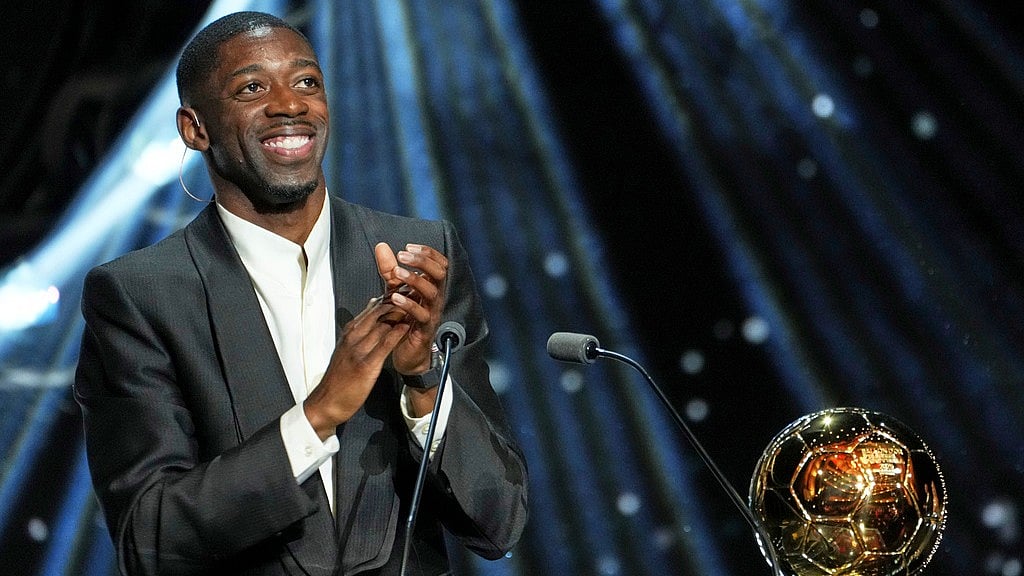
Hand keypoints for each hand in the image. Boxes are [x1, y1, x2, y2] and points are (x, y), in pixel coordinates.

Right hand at [303, 297, 410, 439]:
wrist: (326, 402)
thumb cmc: (338, 377)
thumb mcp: (346, 349)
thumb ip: (359, 331)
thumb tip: (371, 309)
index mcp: (349, 333)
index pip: (372, 309)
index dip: (390, 298)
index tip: (405, 289)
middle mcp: (353, 337)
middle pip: (378, 312)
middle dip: (398, 300)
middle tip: (415, 290)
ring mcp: (359, 350)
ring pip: (381, 324)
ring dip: (400, 313)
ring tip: (415, 302)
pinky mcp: (365, 364)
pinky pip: (383, 344)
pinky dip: (396, 333)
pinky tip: (407, 326)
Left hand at [373, 242, 447, 374]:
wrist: (406, 353)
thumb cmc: (404, 319)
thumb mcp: (394, 290)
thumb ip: (389, 270)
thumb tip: (381, 246)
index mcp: (432, 287)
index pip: (440, 264)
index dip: (428, 253)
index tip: (408, 246)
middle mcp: (435, 298)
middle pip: (440, 274)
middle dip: (423, 262)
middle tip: (403, 255)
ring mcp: (432, 314)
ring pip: (433, 293)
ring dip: (415, 280)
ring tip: (398, 272)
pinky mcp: (425, 330)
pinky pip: (422, 315)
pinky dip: (409, 304)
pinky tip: (394, 297)